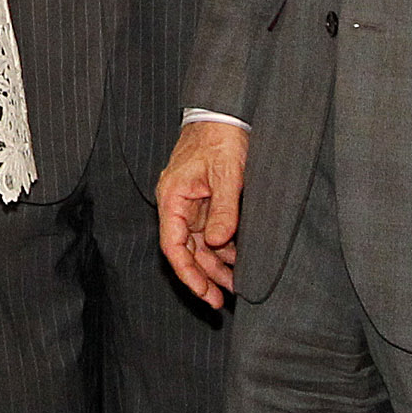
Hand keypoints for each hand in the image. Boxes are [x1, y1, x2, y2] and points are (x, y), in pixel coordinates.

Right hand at [156, 120, 248, 306]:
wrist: (225, 110)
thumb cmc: (221, 136)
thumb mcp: (228, 173)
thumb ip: (224, 209)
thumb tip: (217, 244)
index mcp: (173, 197)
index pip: (173, 246)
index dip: (187, 274)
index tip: (203, 294)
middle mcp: (177, 204)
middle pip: (186, 250)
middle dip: (203, 277)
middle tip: (220, 302)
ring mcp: (191, 202)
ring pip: (199, 244)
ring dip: (215, 265)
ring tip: (235, 286)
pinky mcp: (205, 199)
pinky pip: (210, 230)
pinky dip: (223, 247)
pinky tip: (238, 260)